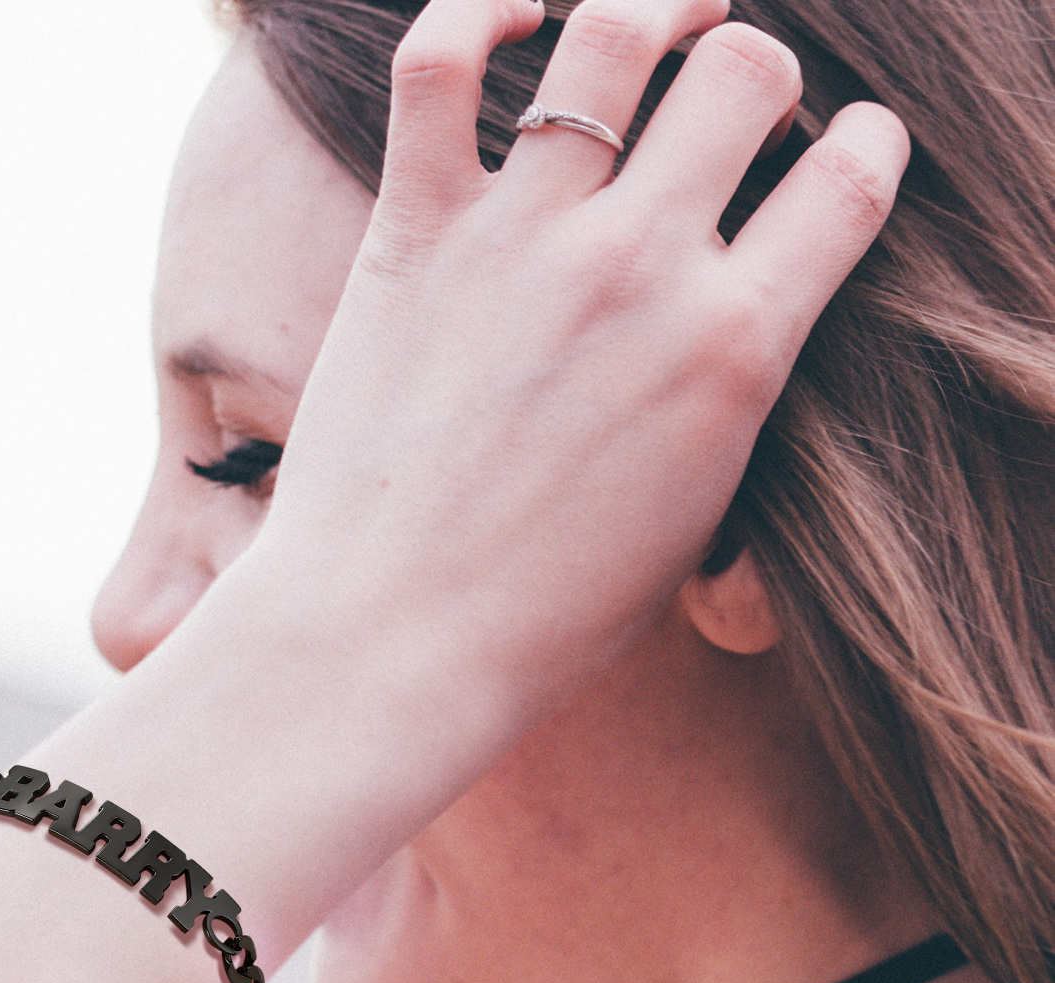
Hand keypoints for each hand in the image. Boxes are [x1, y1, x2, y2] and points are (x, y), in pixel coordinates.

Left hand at [257, 0, 908, 737]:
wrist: (396, 640)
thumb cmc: (542, 616)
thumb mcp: (689, 526)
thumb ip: (730, 406)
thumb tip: (744, 343)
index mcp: (737, 346)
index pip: (853, 179)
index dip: (864, 147)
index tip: (843, 154)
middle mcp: (642, 267)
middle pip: (750, 74)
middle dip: (758, 74)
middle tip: (731, 106)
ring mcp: (524, 240)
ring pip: (618, 33)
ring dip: (654, 6)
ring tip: (660, 19)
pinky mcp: (413, 235)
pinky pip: (439, 62)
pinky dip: (475, 10)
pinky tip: (512, 14)